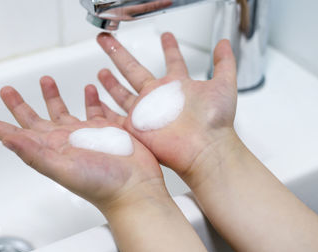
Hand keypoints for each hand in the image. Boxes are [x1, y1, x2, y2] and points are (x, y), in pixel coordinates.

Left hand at [0, 76, 163, 210]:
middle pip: (35, 119)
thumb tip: (8, 140)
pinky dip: (90, 98)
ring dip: (53, 95)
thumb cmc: (101, 185)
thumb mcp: (63, 169)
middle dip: (20, 104)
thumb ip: (35, 154)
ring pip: (63, 110)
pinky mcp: (105, 129)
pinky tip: (89, 88)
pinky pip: (94, 109)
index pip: (17, 135)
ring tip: (46, 80)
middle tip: (7, 90)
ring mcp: (84, 133)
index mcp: (50, 149)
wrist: (135, 187)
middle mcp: (64, 140)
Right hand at [96, 32, 237, 181]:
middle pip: (133, 71)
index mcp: (177, 86)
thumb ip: (225, 62)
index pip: (172, 61)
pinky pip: (113, 118)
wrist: (205, 148)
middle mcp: (158, 98)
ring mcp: (145, 113)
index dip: (169, 49)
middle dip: (120, 55)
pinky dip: (101, 109)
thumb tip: (225, 43)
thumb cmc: (215, 122)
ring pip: (121, 93)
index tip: (166, 36)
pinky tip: (92, 99)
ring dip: (110, 83)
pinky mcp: (134, 128)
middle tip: (108, 41)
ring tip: (101, 71)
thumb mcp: (224, 85)